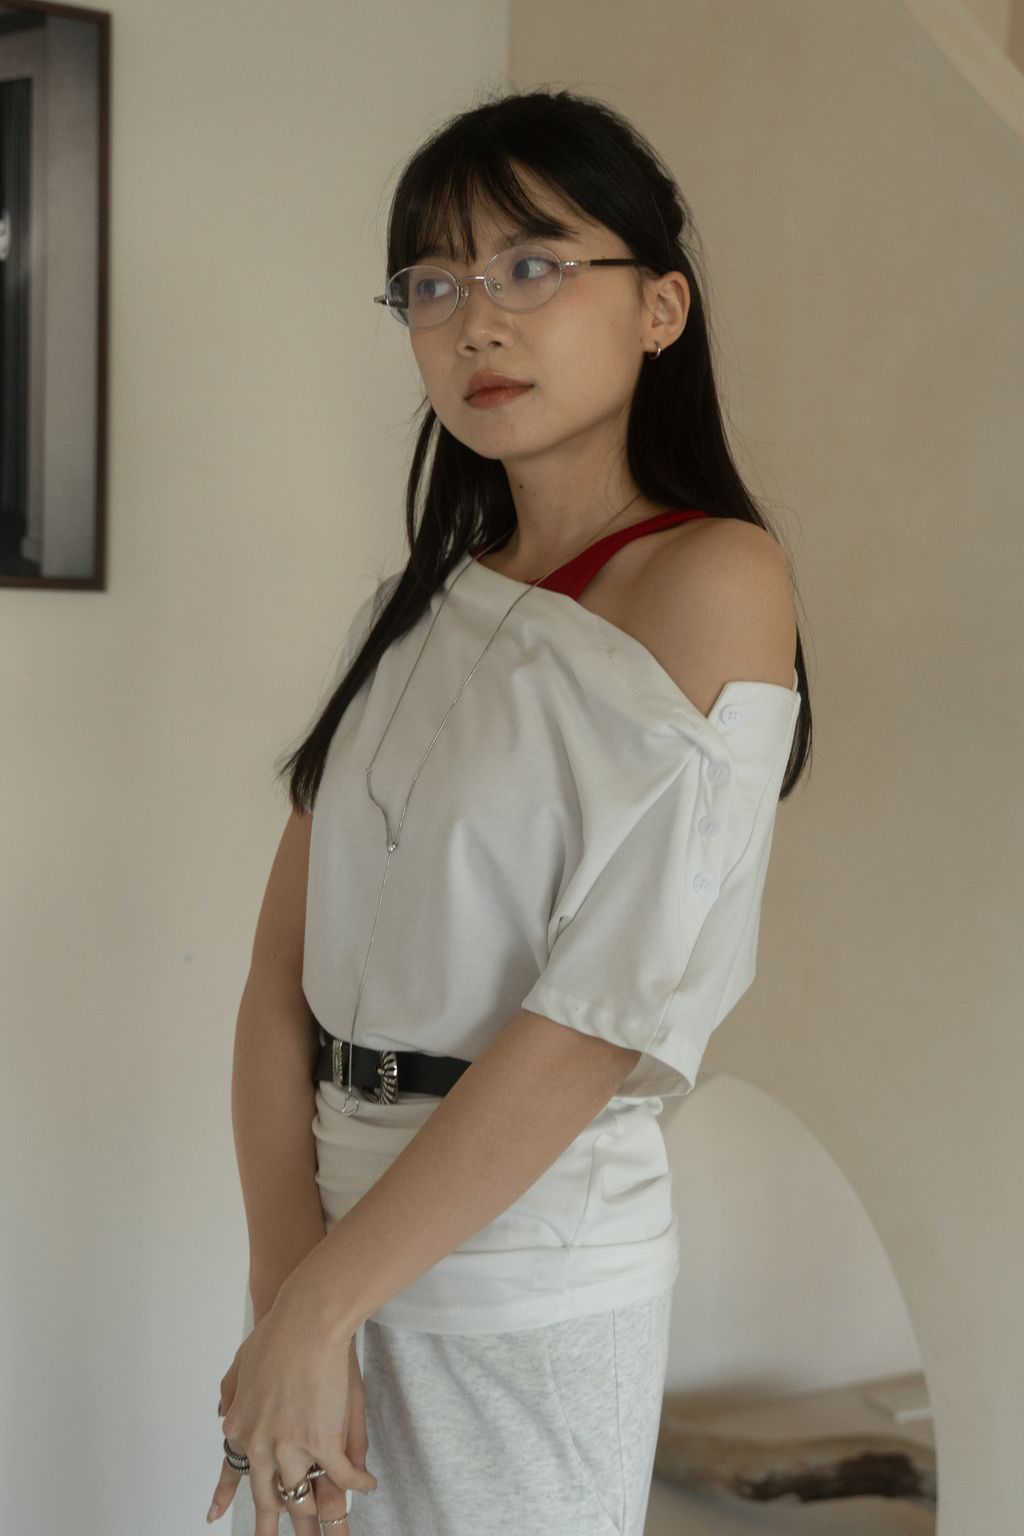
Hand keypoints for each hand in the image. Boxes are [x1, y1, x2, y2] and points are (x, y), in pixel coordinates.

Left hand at [206, 1291, 376, 1529]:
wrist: (306, 1320)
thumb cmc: (276, 1332)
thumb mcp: (241, 1363)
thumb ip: (230, 1392)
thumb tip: (221, 1411)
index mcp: (242, 1427)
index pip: (235, 1472)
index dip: (226, 1498)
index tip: (213, 1519)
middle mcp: (262, 1445)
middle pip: (271, 1499)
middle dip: (275, 1526)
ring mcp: (291, 1446)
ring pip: (304, 1499)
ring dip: (321, 1522)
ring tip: (331, 1535)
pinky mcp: (323, 1441)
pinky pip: (342, 1476)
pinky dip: (357, 1484)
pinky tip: (368, 1486)